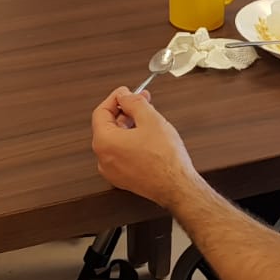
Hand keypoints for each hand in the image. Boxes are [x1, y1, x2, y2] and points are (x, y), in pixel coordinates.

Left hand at [91, 87, 198, 207]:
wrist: (177, 187)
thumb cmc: (165, 160)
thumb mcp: (150, 119)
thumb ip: (133, 102)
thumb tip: (124, 96)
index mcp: (104, 143)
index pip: (101, 112)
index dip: (115, 98)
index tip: (126, 92)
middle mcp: (103, 158)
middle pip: (108, 126)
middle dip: (125, 111)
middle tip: (140, 101)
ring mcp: (112, 171)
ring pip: (116, 140)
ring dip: (129, 125)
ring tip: (147, 118)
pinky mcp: (123, 178)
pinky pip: (121, 154)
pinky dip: (130, 141)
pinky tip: (147, 136)